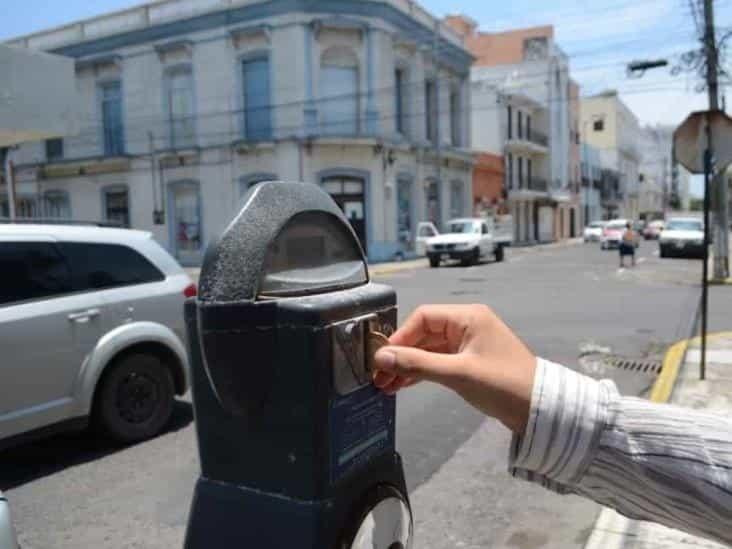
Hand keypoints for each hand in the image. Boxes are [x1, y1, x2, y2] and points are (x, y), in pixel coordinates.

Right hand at [372, 304, 535, 433]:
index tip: (383, 359)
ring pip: (429, 349)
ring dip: (409, 366)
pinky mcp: (470, 362)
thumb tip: (381, 358)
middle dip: (401, 355)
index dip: (400, 337)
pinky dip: (422, 372)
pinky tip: (404, 385)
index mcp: (468, 317)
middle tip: (379, 377)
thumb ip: (417, 364)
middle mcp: (467, 325)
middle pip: (424, 334)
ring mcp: (469, 344)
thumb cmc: (503, 385)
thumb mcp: (457, 374)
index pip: (423, 317)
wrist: (542, 409)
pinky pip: (439, 361)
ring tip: (386, 385)